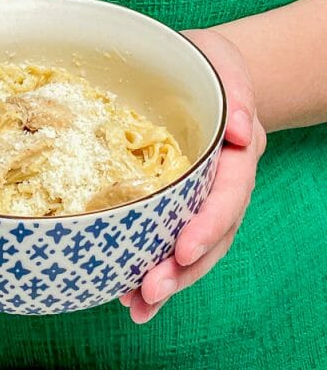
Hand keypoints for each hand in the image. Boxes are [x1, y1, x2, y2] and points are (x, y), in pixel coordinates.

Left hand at [119, 28, 266, 322]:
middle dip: (183, 268)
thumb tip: (240, 132)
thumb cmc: (208, 65)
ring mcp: (199, 199)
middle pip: (211, 235)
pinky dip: (151, 269)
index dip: (209, 224)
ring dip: (168, 280)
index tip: (184, 248)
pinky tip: (128, 295)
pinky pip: (168, 240)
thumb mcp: (223, 64)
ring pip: (192, 249)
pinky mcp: (176, 204)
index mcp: (235, 154)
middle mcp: (220, 184)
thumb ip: (236, 93)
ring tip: (138, 305)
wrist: (202, 73)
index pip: (228, 195)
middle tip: (151, 289)